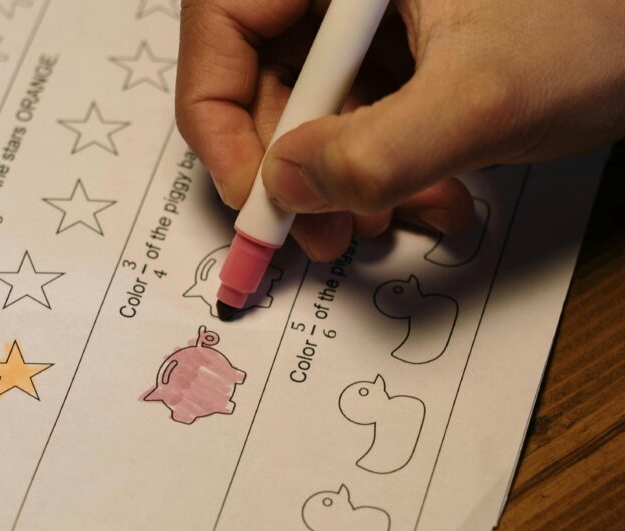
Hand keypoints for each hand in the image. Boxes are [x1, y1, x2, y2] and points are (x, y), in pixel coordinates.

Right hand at [175, 0, 624, 259]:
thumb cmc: (606, 21)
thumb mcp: (483, 98)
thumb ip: (375, 154)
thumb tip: (287, 188)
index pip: (223, 22)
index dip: (219, 117)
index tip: (252, 196)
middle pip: (262, 71)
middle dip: (288, 167)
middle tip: (312, 233)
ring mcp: (375, 8)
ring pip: (313, 100)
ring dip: (336, 180)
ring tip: (375, 224)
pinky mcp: (405, 40)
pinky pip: (359, 109)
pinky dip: (376, 167)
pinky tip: (420, 197)